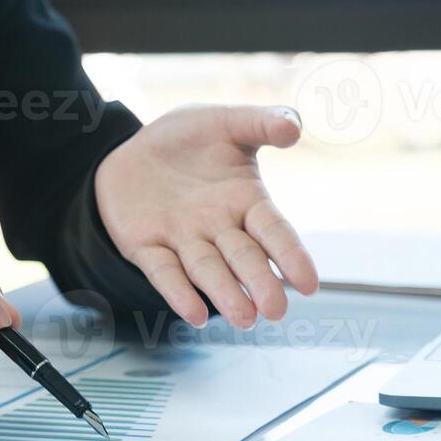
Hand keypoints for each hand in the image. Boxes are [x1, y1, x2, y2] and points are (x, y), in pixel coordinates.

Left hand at [95, 104, 319, 328]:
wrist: (130, 149)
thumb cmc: (187, 140)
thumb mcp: (225, 122)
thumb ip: (261, 122)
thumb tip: (295, 128)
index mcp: (245, 201)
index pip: (274, 232)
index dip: (291, 256)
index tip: (310, 284)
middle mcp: (218, 227)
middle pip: (243, 258)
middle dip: (259, 283)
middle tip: (276, 310)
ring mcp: (182, 240)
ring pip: (207, 270)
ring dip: (225, 294)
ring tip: (244, 318)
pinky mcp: (146, 247)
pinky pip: (164, 272)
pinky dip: (178, 292)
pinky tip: (194, 314)